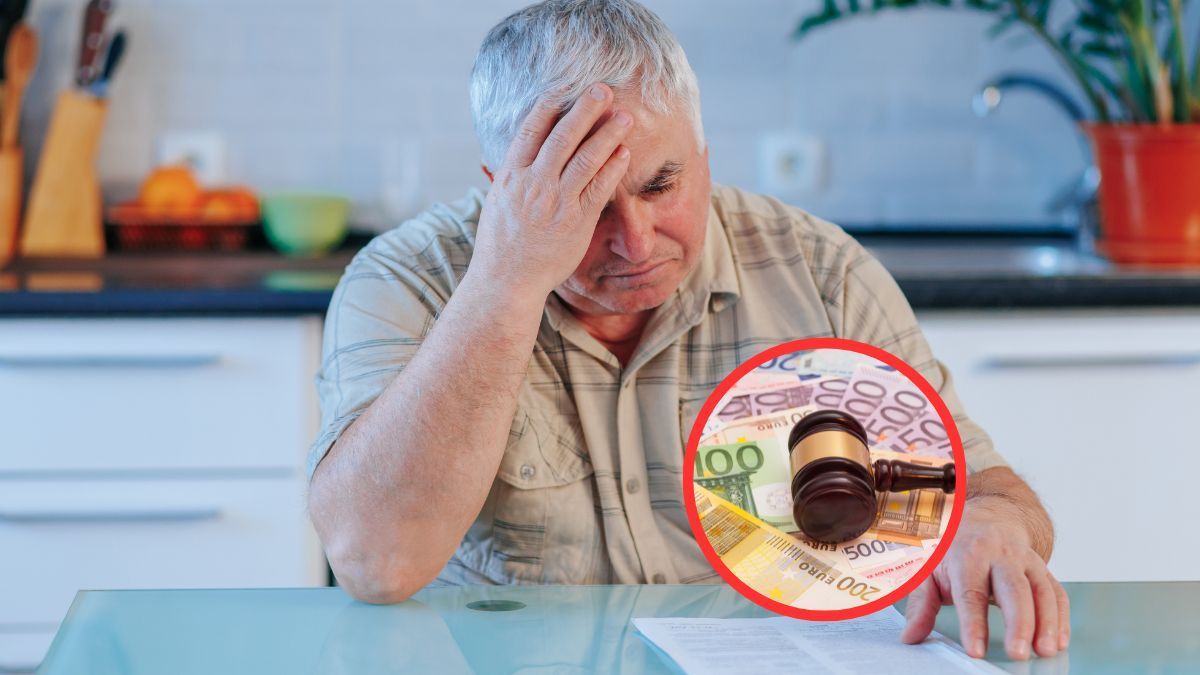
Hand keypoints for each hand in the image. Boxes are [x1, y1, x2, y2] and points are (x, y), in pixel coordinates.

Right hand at [472, 83, 633, 295]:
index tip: (563, 89)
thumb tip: (513, 158)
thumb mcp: (497, 203)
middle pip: (562, 136)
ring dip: (607, 134)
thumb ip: (509, 178)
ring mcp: (556, 201)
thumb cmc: (500, 245)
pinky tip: (624, 153)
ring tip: (624, 117)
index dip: (548, 107)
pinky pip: (599, 188)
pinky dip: (612, 168)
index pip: (530, 131)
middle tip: (602, 90)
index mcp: (511, 176)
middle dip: (584, 109)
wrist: (507, 281)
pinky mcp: (577, 220)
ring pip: (586, 158)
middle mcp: (534, 184)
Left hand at [900, 496, 1069, 659]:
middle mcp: (999, 554)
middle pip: (1013, 589)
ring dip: (1046, 622)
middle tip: (1018, 652)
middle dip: (1018, 623)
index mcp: (967, 554)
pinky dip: (1060, 617)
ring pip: (1041, 590)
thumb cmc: (952, 548)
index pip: (970, 593)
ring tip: (1045, 650)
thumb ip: (921, 604)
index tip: (975, 650)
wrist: (982, 516)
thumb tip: (910, 636)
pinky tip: (1058, 640)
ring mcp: (1024, 560)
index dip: (973, 623)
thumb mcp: (929, 569)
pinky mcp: (1042, 568)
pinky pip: (1056, 592)